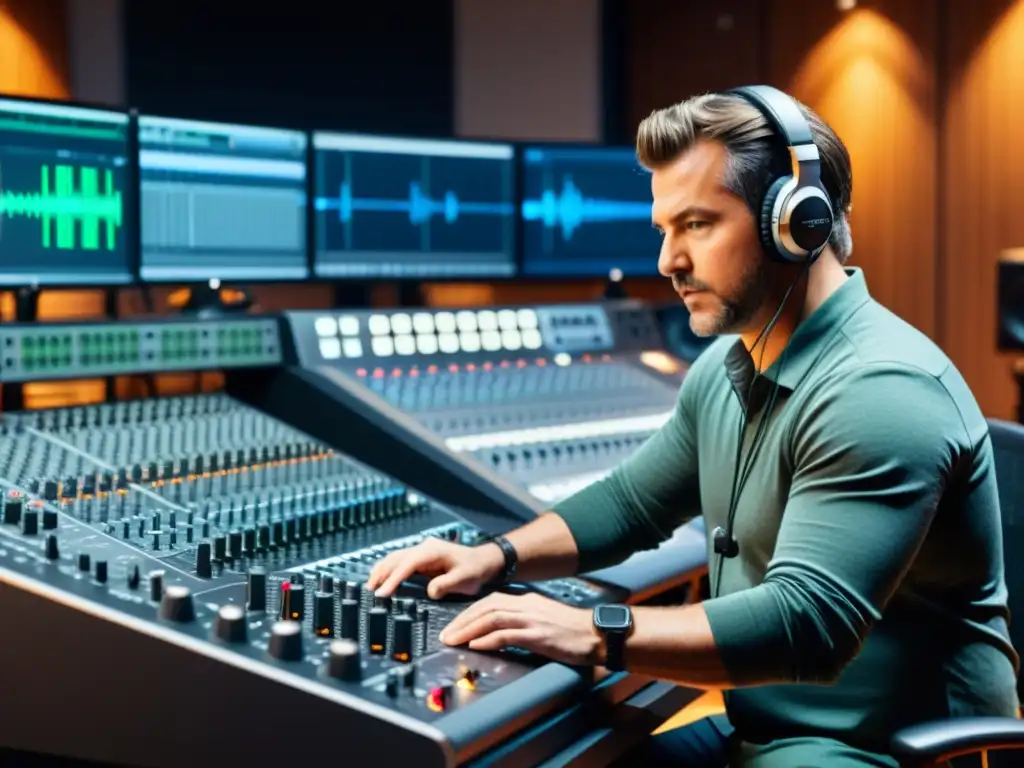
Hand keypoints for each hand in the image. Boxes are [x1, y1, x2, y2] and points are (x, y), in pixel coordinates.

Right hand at [366, 537, 503, 598]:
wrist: (484, 561)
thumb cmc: (475, 569)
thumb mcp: (465, 578)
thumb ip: (447, 584)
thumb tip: (430, 591)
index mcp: (433, 550)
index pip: (408, 564)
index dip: (394, 578)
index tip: (383, 593)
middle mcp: (424, 548)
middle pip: (396, 558)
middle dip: (381, 574)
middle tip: (369, 592)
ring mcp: (421, 552)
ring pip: (395, 559)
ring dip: (382, 571)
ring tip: (370, 587)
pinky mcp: (420, 560)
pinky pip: (400, 563)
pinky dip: (388, 571)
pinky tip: (381, 580)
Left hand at [439, 592, 605, 666]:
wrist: (596, 634)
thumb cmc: (571, 631)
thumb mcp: (542, 619)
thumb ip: (521, 621)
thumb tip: (497, 632)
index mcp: (526, 600)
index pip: (490, 601)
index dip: (468, 612)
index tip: (454, 625)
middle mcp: (526, 605)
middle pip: (486, 607)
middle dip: (462, 620)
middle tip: (445, 635)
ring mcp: (532, 619)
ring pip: (492, 618)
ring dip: (469, 630)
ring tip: (453, 641)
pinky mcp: (538, 634)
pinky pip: (507, 634)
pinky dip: (488, 639)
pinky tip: (476, 646)